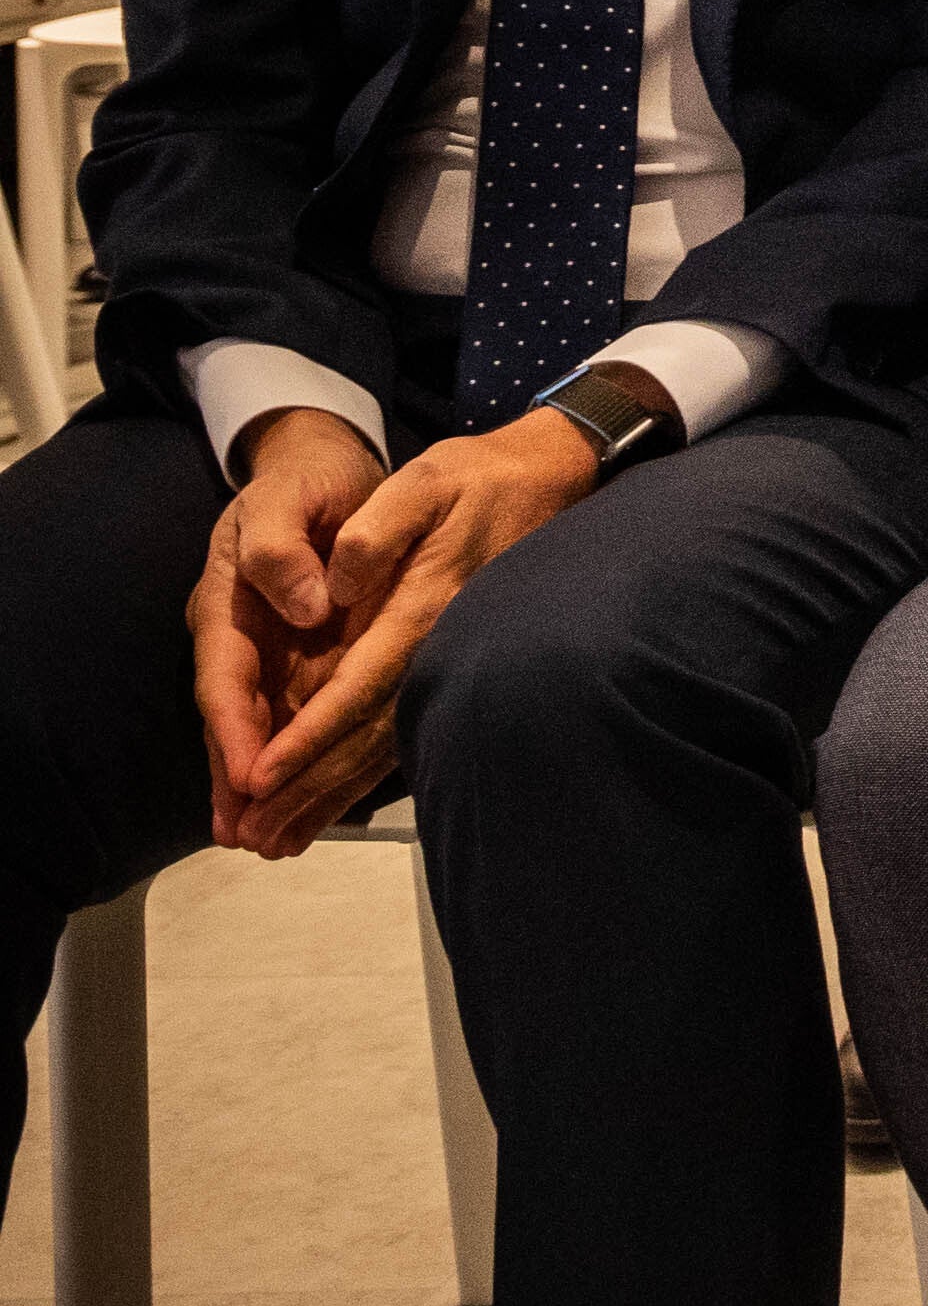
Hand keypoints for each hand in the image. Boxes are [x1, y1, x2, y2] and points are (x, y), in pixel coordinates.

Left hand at [192, 409, 607, 855]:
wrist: (545, 481)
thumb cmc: (475, 478)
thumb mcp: (422, 482)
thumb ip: (375, 531)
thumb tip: (335, 586)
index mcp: (422, 606)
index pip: (357, 685)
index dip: (309, 733)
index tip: (263, 775)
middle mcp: (436, 647)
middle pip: (368, 735)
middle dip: (310, 788)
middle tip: (258, 836)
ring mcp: (447, 660)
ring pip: (385, 744)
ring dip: (331, 794)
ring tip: (282, 840)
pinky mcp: (448, 664)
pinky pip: (402, 731)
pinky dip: (363, 775)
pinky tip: (333, 805)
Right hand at [192, 409, 382, 853]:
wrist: (323, 465)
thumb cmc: (306, 480)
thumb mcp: (286, 500)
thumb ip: (280, 550)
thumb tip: (300, 603)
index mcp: (227, 605)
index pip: (226, 682)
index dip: (237, 734)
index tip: (254, 778)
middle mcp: (241, 636)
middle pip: (235, 721)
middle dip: (240, 782)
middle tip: (252, 838)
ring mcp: (268, 649)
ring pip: (260, 728)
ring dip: (264, 785)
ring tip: (273, 841)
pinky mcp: (299, 654)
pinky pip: (292, 714)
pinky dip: (296, 757)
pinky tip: (305, 799)